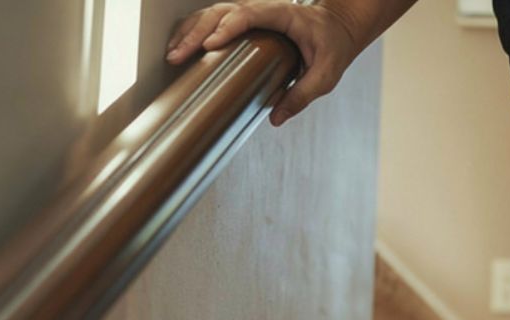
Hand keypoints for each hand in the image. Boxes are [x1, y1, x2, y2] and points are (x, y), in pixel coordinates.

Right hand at [166, 1, 361, 126]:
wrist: (336, 27)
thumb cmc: (333, 46)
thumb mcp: (326, 74)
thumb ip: (303, 94)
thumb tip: (276, 118)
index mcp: (283, 14)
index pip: (249, 14)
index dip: (228, 27)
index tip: (211, 44)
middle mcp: (262, 8)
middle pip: (221, 12)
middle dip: (197, 33)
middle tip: (179, 56)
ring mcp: (251, 12)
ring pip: (212, 14)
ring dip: (190, 32)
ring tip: (172, 56)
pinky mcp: (244, 21)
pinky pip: (214, 20)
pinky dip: (195, 31)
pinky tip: (180, 48)